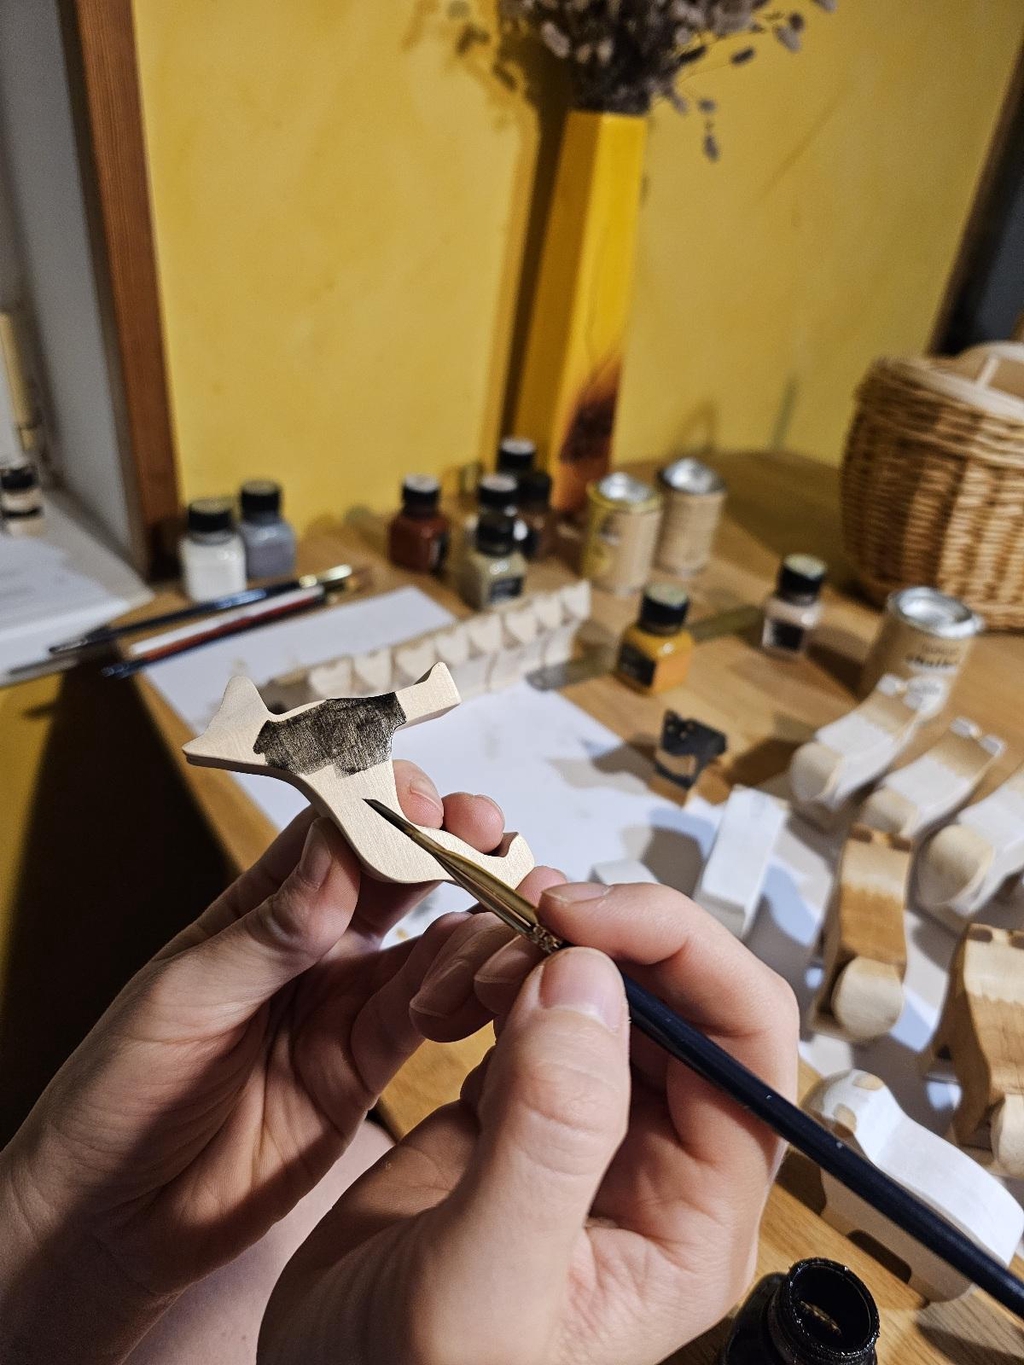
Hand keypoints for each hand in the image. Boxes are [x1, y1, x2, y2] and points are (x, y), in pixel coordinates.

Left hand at [0, 764, 531, 1362]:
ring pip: (426, 944)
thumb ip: (270, 934)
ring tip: (502, 907)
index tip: (422, 799)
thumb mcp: (185, 997)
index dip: (382, 802)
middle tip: (485, 832)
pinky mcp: (366, 1071)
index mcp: (259, 906)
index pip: (334, 829)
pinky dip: (462, 992)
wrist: (109, 1221)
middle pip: (396, 873)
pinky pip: (427, 1019)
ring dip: (469, 918)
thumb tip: (340, 851)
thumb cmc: (117, 1092)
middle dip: (446, 842)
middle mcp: (313, 945)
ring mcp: (345, 1006)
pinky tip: (485, 975)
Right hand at [259, 882, 798, 1364]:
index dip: (686, 960)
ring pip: (604, 991)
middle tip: (524, 916)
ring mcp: (581, 1129)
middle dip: (609, 940)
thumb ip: (547, 1138)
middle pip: (680, 1000)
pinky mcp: (513, 1109)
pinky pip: (531, 1005)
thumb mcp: (486, 1284)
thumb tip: (586, 980)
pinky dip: (494, 973)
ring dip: (546, 950)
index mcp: (689, 1218)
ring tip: (473, 971)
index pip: (743, 1050)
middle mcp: (652, 1164)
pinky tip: (452, 992)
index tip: (591, 919)